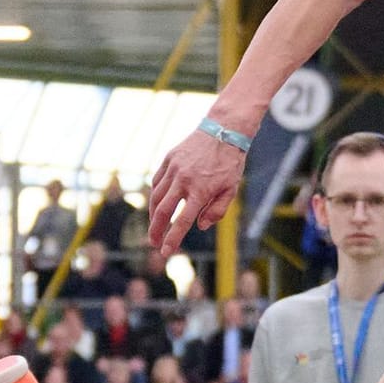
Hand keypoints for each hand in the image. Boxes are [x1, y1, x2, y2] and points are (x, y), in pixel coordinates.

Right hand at [149, 128, 248, 251]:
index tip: (166, 252)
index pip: (183, 221)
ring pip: (156, 197)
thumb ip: (217, 210)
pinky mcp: (168, 159)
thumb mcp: (231, 189)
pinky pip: (156, 181)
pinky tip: (156, 205)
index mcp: (201, 190)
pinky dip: (155, 195)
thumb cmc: (230, 162)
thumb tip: (199, 226)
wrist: (223, 130)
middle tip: (153, 243)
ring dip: (152, 215)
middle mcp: (184, 180)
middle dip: (155, 231)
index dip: (173, 239)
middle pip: (162, 211)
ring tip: (154, 227)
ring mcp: (174, 168)